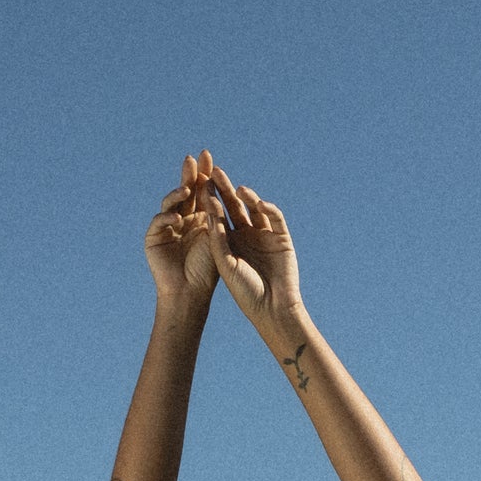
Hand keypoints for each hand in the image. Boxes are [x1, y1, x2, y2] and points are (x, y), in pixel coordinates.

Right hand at [144, 150, 218, 314]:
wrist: (191, 292)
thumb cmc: (207, 269)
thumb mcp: (213, 234)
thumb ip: (211, 209)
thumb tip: (212, 179)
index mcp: (199, 217)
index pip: (201, 190)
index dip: (203, 173)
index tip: (208, 155)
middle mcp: (182, 218)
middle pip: (185, 191)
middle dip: (188, 175)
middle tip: (192, 159)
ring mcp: (166, 227)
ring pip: (171, 203)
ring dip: (177, 195)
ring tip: (186, 190)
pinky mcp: (153, 237)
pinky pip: (160, 222)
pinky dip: (168, 219)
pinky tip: (178, 219)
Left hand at [207, 166, 303, 334]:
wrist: (272, 308)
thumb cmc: (245, 291)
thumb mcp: (226, 263)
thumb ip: (218, 237)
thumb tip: (209, 209)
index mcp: (229, 242)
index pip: (217, 215)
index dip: (209, 198)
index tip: (199, 183)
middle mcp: (246, 235)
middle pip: (233, 206)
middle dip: (224, 189)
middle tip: (214, 172)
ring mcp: (264, 235)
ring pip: (254, 208)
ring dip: (246, 197)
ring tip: (237, 188)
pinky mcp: (281, 238)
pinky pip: (275, 217)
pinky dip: (268, 209)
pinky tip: (259, 204)